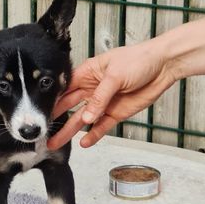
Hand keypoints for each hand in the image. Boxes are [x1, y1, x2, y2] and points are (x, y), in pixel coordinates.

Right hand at [47, 41, 176, 149]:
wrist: (163, 66)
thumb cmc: (139, 60)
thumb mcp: (115, 75)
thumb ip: (100, 97)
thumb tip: (86, 117)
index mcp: (87, 73)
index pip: (64, 89)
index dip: (52, 101)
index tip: (41, 113)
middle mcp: (91, 89)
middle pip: (69, 106)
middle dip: (56, 118)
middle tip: (42, 131)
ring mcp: (103, 102)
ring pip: (82, 119)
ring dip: (70, 131)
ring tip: (54, 143)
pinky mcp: (115, 113)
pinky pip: (101, 127)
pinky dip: (93, 135)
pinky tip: (84, 143)